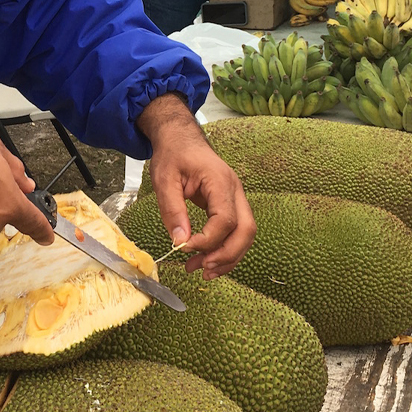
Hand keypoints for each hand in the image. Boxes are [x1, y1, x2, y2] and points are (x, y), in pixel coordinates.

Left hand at [139, 96, 255, 276]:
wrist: (182, 141)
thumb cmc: (174, 156)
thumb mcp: (165, 180)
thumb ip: (173, 210)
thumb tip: (180, 241)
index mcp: (220, 182)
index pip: (225, 219)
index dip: (208, 239)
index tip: (185, 248)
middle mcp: (236, 191)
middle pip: (246, 229)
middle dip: (227, 254)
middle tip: (203, 268)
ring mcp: (237, 199)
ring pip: (246, 234)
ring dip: (228, 257)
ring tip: (204, 270)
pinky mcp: (232, 206)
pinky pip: (238, 232)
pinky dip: (227, 250)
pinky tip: (209, 260)